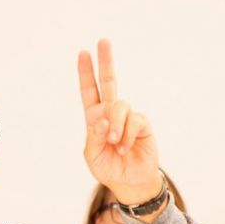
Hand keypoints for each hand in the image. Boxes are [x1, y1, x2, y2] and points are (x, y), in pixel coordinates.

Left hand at [78, 39, 162, 207]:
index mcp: (95, 118)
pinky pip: (134, 120)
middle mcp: (111, 113)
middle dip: (105, 61)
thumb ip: (93, 137)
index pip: (89, 92)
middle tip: (103, 41)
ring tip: (114, 143)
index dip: (85, 73)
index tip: (83, 53)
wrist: (130, 182)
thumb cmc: (108, 168)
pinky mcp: (142, 124)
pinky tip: (124, 148)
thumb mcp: (92, 155)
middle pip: (108, 82)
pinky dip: (126, 135)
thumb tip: (101, 119)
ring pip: (120, 106)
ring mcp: (128, 117)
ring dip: (115, 125)